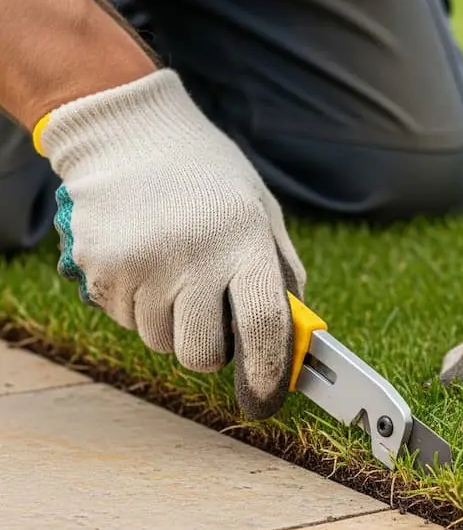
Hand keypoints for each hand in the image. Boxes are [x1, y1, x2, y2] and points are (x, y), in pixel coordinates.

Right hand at [36, 69, 304, 419]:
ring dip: (170, 324)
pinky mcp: (100, 267)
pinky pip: (123, 320)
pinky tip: (144, 261)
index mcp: (244, 240)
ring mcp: (141, 263)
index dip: (268, 371)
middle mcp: (193, 256)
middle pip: (200, 354)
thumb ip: (280, 271)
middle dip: (209, 351)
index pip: (263, 324)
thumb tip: (293, 333)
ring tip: (173, 270)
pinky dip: (137, 306)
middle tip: (208, 316)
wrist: (129, 132)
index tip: (265, 396)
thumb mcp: (261, 211)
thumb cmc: (208, 177)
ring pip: (159, 341)